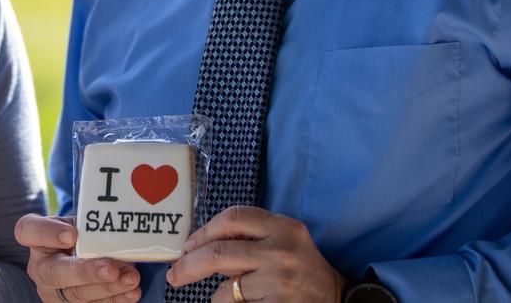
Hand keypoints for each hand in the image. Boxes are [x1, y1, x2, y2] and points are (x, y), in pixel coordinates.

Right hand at [14, 213, 140, 301]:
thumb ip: (86, 225)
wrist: (77, 257)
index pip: (28, 231)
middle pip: (55, 273)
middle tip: (111, 269)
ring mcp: (53, 291)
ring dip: (107, 288)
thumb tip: (116, 228)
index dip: (48, 233)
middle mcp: (39, 267)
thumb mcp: (76, 224)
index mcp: (35, 239)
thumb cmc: (78, 236)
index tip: (72, 234)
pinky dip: (115, 299)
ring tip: (131, 277)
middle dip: (86, 272)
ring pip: (77, 294)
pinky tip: (132, 292)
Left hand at [165, 206, 343, 302]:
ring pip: (225, 288)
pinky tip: (249, 302)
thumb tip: (198, 244)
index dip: (205, 230)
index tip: (188, 245)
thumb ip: (251, 236)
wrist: (336, 299)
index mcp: (284, 227)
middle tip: (174, 275)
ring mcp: (280, 281)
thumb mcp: (284, 240)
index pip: (234, 217)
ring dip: (219, 293)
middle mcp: (282, 251)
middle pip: (219, 253)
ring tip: (236, 293)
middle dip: (189, 265)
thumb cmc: (301, 268)